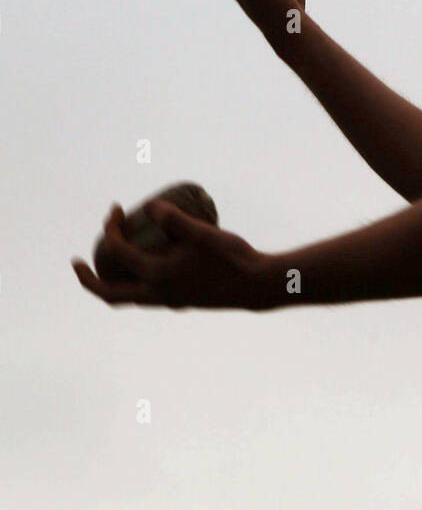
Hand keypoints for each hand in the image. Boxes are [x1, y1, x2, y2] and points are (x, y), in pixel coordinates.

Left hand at [72, 202, 271, 310]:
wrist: (258, 286)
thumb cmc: (233, 258)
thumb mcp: (203, 234)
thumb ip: (175, 220)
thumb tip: (151, 208)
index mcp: (158, 277)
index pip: (119, 253)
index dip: (111, 229)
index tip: (116, 208)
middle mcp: (159, 294)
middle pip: (110, 294)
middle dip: (88, 279)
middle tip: (76, 262)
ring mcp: (169, 301)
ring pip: (127, 299)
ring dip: (109, 283)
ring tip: (104, 264)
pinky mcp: (181, 300)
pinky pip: (144, 296)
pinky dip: (131, 284)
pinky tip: (144, 267)